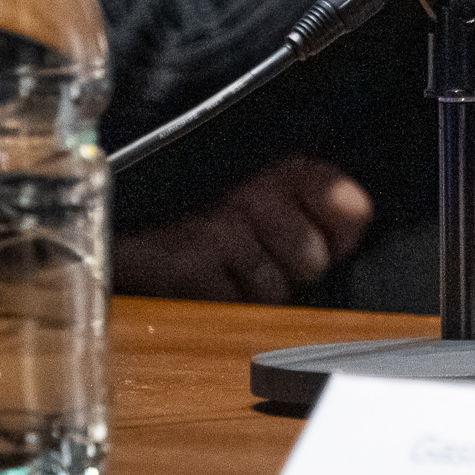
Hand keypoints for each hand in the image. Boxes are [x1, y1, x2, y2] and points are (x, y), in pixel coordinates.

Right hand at [116, 154, 371, 303]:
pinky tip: (200, 284)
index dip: (342, 237)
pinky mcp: (189, 263)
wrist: (117, 224)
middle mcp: (255, 188)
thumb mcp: (266, 198)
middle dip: (290, 275)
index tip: (327, 242)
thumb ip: (318, 207)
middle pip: (314, 262)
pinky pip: (234, 308)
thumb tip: (357, 221)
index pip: (352, 208)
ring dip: (251, 295)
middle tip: (252, 258)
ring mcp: (220, 225)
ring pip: (275, 292)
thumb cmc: (200, 217)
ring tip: (222, 270)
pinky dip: (219, 307)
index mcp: (283, 166)